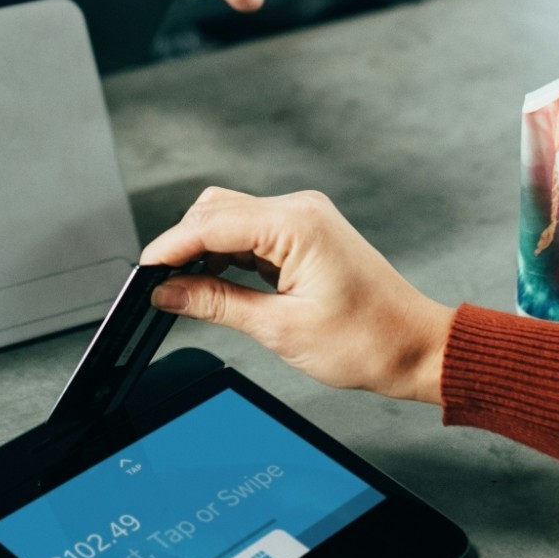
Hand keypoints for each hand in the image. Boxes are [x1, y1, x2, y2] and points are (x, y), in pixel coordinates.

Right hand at [141, 188, 454, 404]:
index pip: (211, 224)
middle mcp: (300, 210)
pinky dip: (226, 256)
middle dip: (182, 245)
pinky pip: (250, 234)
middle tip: (158, 287)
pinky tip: (214, 284)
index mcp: (296, 225)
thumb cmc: (368, 340)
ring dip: (203, 251)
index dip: (169, 248)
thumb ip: (217, 304)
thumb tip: (169, 293)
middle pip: (215, 210)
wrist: (416, 347)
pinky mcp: (305, 235)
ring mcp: (303, 220)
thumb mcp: (280, 329)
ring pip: (230, 219)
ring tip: (184, 291)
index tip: (143, 274)